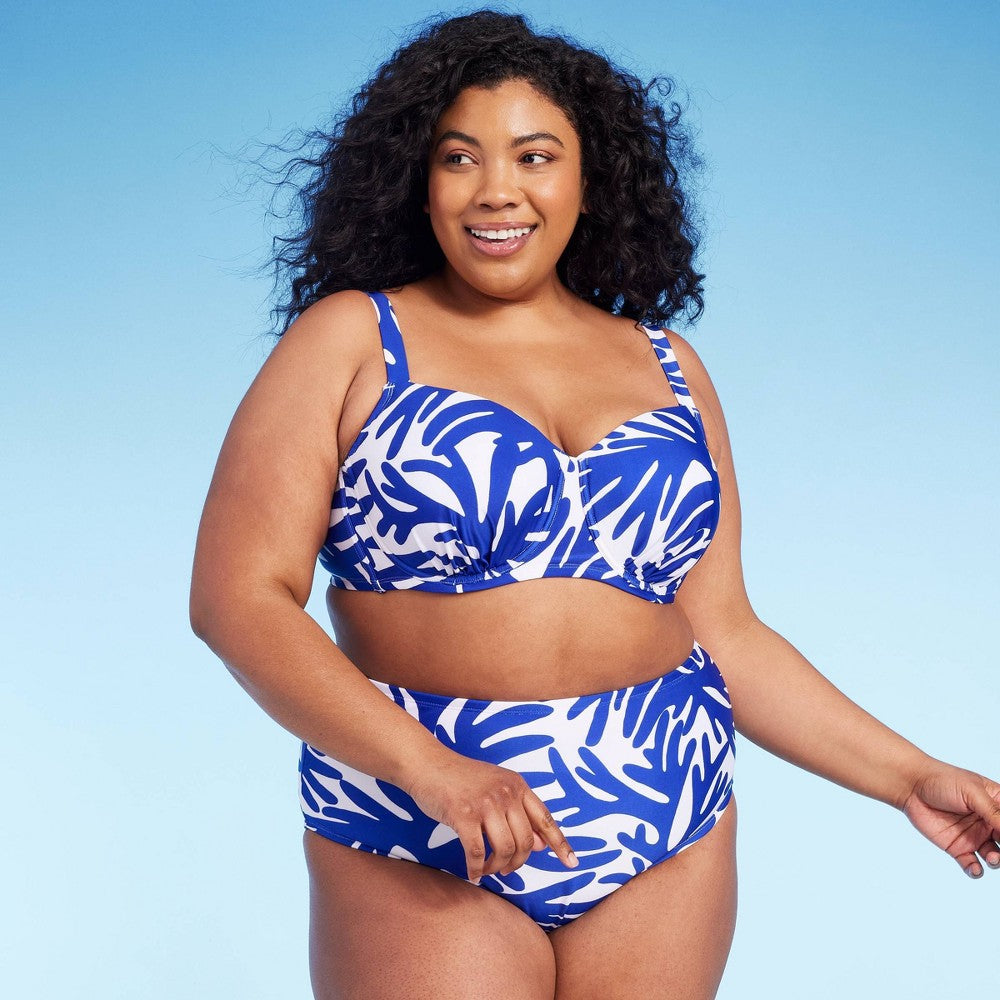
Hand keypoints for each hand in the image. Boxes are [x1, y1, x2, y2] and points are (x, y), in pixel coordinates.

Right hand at [405, 750, 578, 883]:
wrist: (427, 764)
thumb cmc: (461, 779)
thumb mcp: (496, 789)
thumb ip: (519, 813)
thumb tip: (542, 845)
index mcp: (517, 785)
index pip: (545, 819)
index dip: (561, 843)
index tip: (573, 863)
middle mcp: (506, 793)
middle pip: (525, 841)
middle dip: (517, 862)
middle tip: (505, 869)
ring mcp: (485, 803)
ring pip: (504, 849)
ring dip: (496, 867)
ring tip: (487, 869)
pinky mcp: (463, 815)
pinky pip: (478, 853)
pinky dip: (476, 868)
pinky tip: (473, 872)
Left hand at [900, 763, 999, 878]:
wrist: (911, 786)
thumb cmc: (942, 781)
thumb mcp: (971, 792)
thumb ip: (993, 812)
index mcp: (997, 805)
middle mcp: (988, 823)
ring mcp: (974, 837)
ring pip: (995, 857)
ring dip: (996, 861)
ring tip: (992, 858)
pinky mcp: (958, 848)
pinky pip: (972, 865)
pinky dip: (976, 871)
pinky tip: (974, 868)